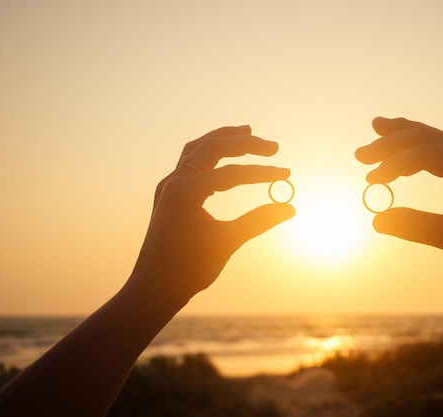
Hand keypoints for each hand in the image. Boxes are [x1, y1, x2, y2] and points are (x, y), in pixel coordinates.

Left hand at [129, 125, 294, 308]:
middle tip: (273, 147)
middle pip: (211, 147)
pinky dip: (210, 156)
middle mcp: (173, 182)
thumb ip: (259, 221)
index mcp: (184, 191)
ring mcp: (168, 187)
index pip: (231, 173)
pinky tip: (224, 160)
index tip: (286, 174)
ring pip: (197, 150)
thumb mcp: (227, 242)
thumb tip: (290, 207)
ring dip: (222, 139)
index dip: (262, 173)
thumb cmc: (188, 270)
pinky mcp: (169, 195)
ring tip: (247, 132)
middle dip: (243, 143)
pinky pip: (190, 164)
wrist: (152, 289)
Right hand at [356, 117, 442, 284]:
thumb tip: (376, 220)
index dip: (394, 164)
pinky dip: (419, 149)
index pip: (426, 154)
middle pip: (428, 138)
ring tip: (378, 126)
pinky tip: (405, 148)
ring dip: (404, 137)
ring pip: (435, 140)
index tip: (371, 179)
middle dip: (392, 142)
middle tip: (361, 152)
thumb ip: (414, 226)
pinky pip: (442, 153)